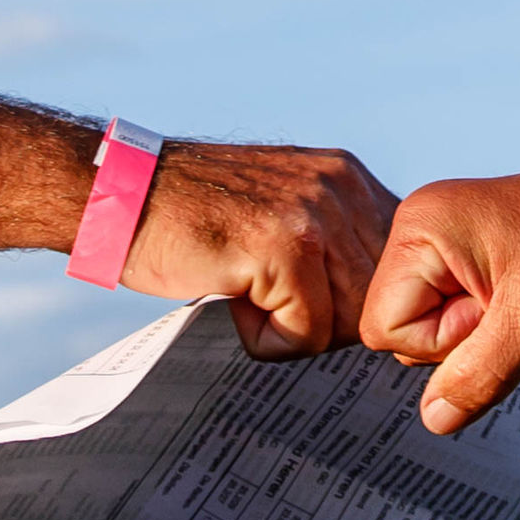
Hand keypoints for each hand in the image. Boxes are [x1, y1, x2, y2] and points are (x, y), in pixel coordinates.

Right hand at [124, 141, 397, 357]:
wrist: (118, 195)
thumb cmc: (191, 222)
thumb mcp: (279, 213)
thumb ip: (332, 244)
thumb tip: (381, 314)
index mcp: (348, 179)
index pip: (400, 267)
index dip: (364, 307)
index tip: (317, 313)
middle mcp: (341, 188)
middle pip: (378, 301)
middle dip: (328, 325)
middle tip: (271, 308)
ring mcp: (314, 215)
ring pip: (348, 322)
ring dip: (295, 332)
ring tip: (249, 300)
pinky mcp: (285, 248)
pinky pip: (306, 334)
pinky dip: (266, 339)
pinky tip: (233, 302)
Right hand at [360, 153, 519, 432]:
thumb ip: (477, 377)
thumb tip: (434, 422)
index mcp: (420, 229)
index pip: (384, 326)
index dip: (441, 340)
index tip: (495, 309)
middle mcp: (422, 230)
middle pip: (401, 330)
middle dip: (460, 338)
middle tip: (516, 304)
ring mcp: (446, 245)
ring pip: (432, 331)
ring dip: (480, 336)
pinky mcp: (469, 260)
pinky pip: (456, 318)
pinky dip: (492, 327)